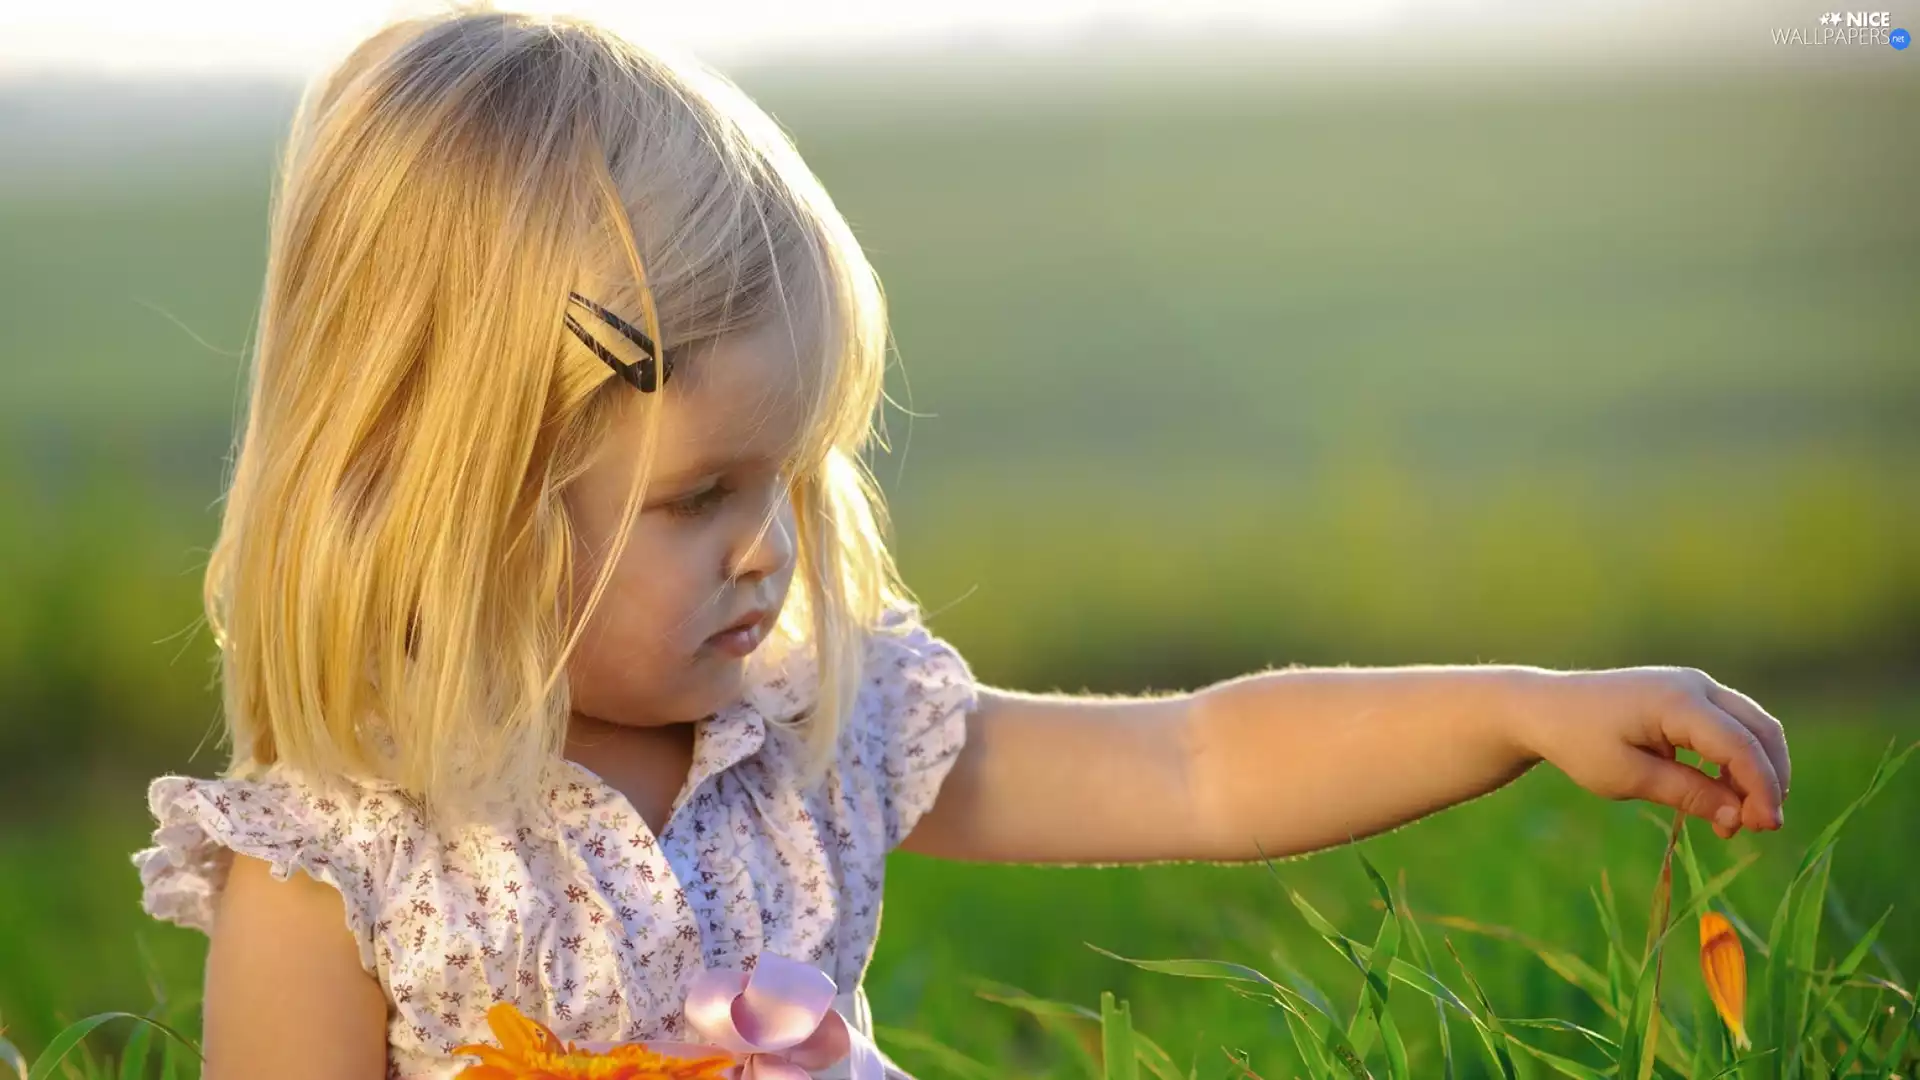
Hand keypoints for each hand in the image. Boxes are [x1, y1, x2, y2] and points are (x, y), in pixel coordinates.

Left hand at [1508, 666, 1789, 837]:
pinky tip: (1720, 800)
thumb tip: (1739, 816)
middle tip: (1758, 827)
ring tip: (1733, 823)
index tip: (1766, 827)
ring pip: (1751, 729)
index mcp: (1677, 701)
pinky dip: (1734, 764)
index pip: (1740, 745)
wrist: (1545, 708)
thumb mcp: (1627, 777)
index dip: (1761, 787)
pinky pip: (1730, 728)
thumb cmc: (1579, 742)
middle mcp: (1695, 685)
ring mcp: (1694, 687)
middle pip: (1760, 730)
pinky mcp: (1689, 698)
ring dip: (1754, 774)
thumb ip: (1686, 793)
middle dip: (1768, 779)